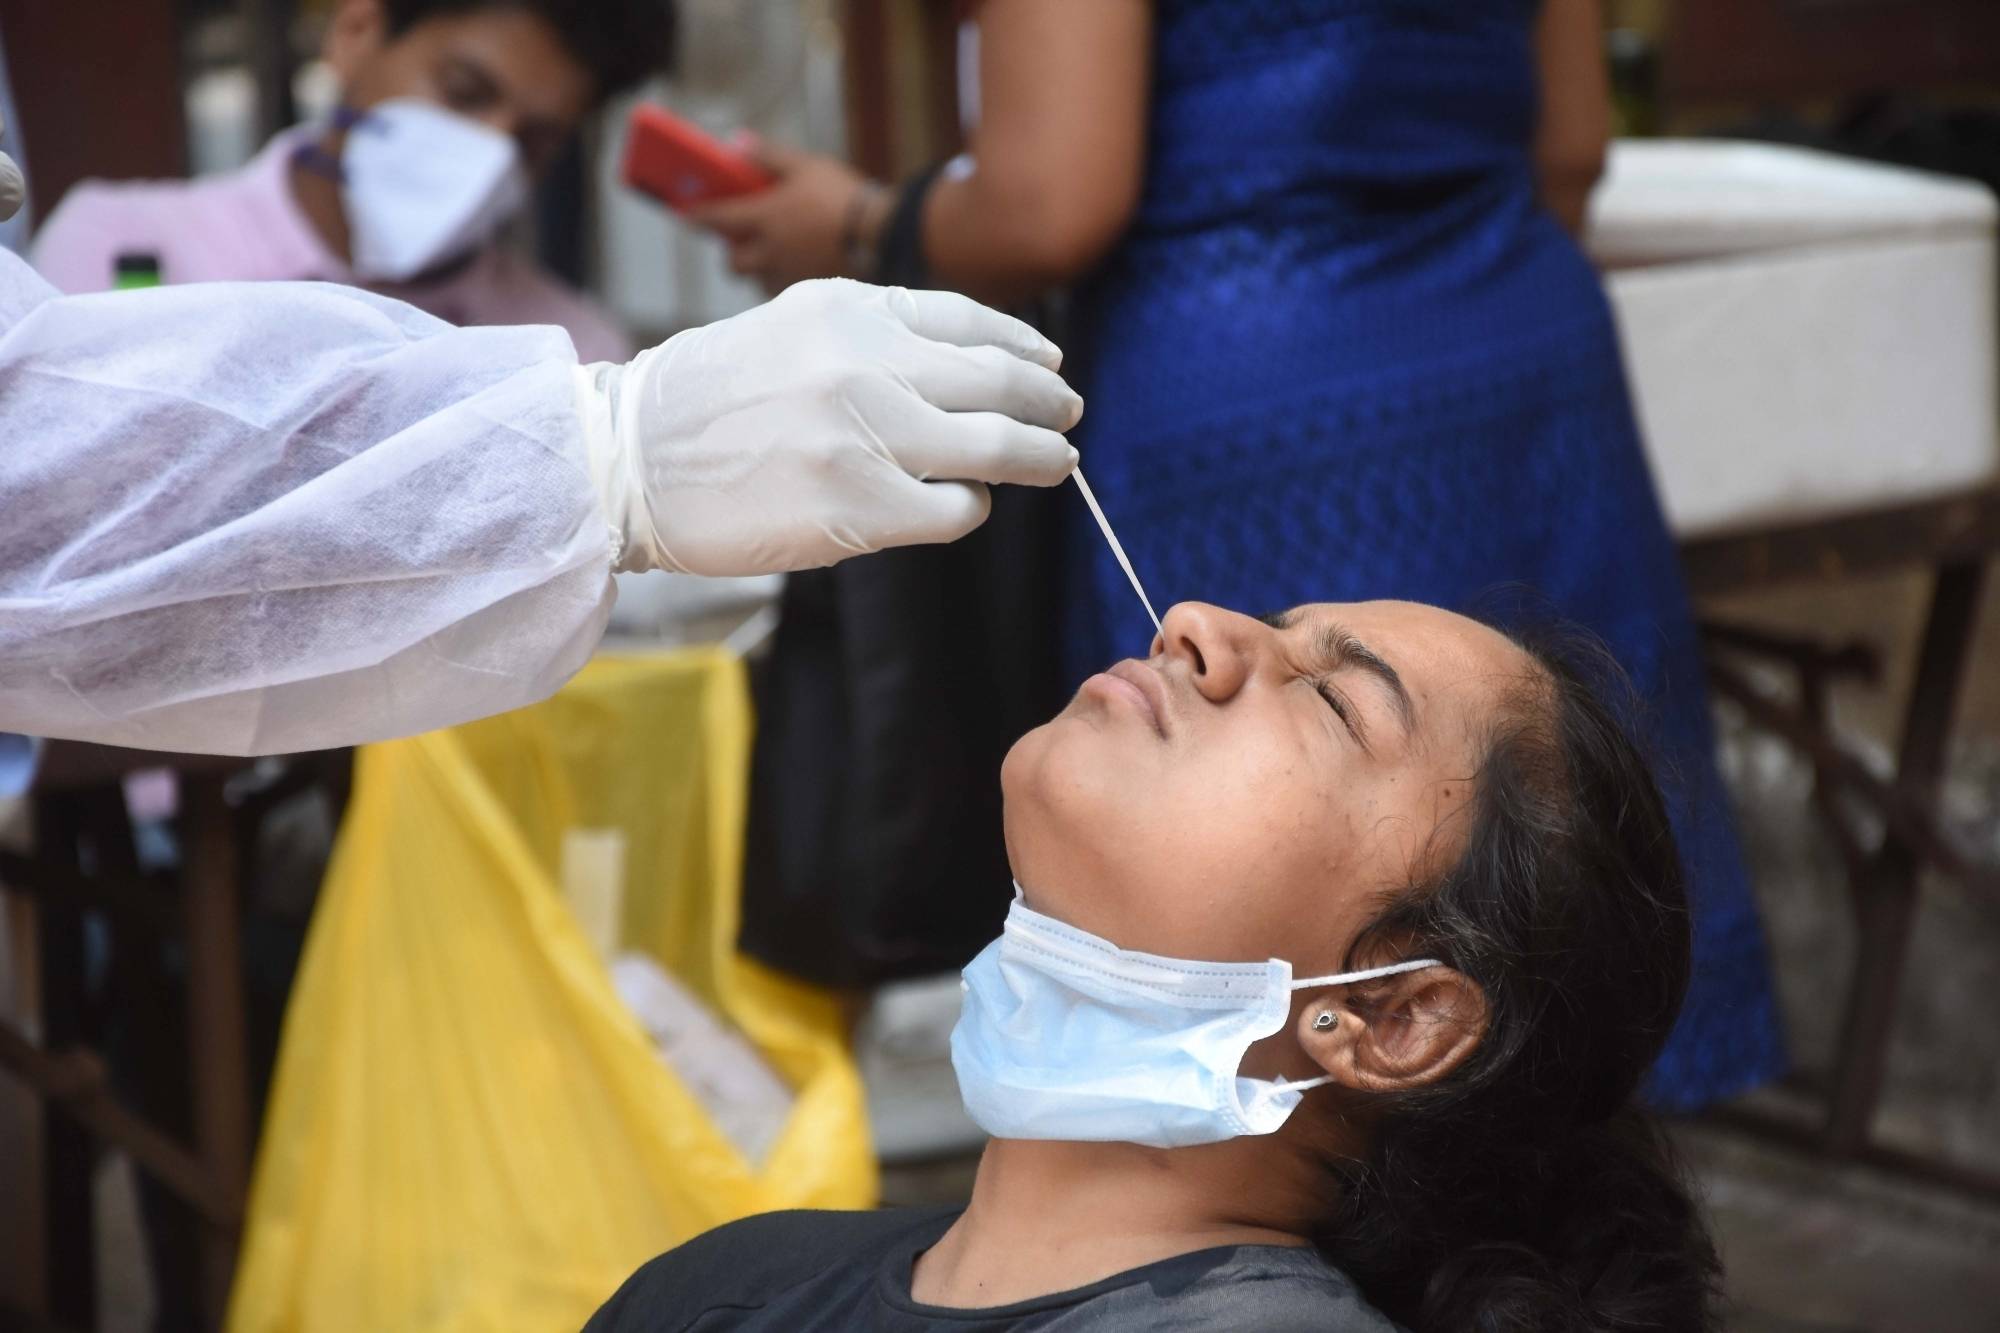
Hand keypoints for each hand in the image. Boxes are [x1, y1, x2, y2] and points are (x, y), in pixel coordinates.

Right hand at [574, 278, 1082, 576]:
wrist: (626, 461)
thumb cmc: (704, 403)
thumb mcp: (788, 330)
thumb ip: (871, 338)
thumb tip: (969, 367)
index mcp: (846, 307)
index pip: (967, 321)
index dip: (1022, 347)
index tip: (1049, 365)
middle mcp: (863, 361)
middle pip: (999, 381)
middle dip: (1048, 401)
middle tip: (1068, 417)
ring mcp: (864, 434)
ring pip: (997, 445)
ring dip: (1040, 457)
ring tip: (1057, 464)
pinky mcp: (859, 505)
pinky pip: (956, 509)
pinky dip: (973, 509)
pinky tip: (965, 507)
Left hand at [687, 137, 884, 291]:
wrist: (880, 233)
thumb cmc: (842, 195)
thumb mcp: (805, 165)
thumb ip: (768, 156)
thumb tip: (737, 143)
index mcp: (765, 217)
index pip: (717, 219)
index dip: (697, 217)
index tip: (685, 216)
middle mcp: (770, 251)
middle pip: (733, 262)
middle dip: (731, 253)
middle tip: (739, 240)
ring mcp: (787, 274)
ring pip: (757, 279)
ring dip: (756, 268)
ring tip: (771, 255)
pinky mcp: (807, 290)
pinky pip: (781, 290)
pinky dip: (780, 280)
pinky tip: (794, 269)